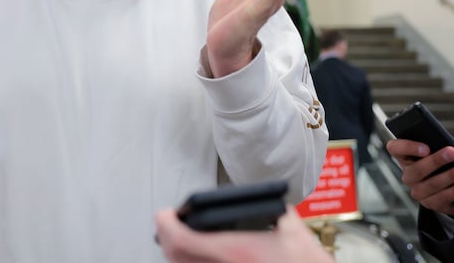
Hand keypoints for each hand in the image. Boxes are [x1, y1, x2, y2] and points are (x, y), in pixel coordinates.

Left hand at [155, 206, 332, 262]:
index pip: (182, 239)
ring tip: (177, 237)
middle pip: (177, 257)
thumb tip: (259, 198)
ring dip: (177, 252)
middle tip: (166, 222)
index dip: (167, 224)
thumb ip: (269, 207)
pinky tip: (193, 255)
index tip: (163, 214)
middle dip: (167, 237)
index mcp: (236, 250)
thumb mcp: (290, 226)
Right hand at [385, 138, 453, 215]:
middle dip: (436, 161)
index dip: (408, 148)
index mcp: (404, 157)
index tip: (426, 148)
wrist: (446, 183)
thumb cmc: (440, 161)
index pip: (395, 148)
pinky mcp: (430, 203)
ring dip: (451, 177)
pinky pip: (442, 200)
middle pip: (417, 170)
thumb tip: (448, 147)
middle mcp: (408, 176)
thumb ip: (436, 145)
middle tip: (453, 153)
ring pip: (431, 186)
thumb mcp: (435, 150)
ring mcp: (418, 191)